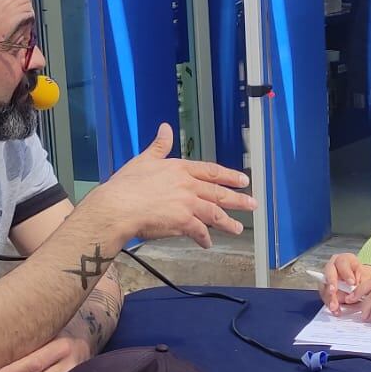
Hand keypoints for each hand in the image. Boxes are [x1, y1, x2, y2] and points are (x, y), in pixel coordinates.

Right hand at [82, 123, 254, 247]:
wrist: (117, 206)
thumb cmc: (125, 184)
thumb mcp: (144, 159)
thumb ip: (159, 146)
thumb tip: (165, 128)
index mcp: (179, 168)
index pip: (211, 171)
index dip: (229, 176)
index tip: (243, 180)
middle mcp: (188, 185)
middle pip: (219, 192)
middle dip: (238, 199)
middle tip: (253, 204)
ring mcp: (187, 203)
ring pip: (214, 213)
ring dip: (228, 222)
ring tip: (237, 228)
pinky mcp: (183, 221)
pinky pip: (199, 231)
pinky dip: (204, 238)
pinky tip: (207, 244)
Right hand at [321, 253, 370, 313]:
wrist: (363, 284)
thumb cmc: (365, 277)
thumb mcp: (368, 278)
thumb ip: (363, 283)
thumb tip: (357, 291)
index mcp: (345, 260)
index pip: (343, 263)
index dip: (346, 273)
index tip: (352, 283)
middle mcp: (333, 267)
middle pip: (329, 272)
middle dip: (331, 282)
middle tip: (334, 291)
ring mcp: (328, 279)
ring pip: (325, 287)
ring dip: (330, 298)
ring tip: (335, 307)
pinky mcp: (326, 291)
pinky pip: (326, 297)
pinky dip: (331, 305)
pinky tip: (336, 311)